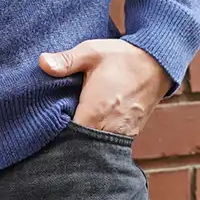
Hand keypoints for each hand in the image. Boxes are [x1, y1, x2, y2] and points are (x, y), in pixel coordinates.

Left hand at [39, 39, 169, 137]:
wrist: (158, 63)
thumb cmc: (122, 57)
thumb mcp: (91, 52)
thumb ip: (66, 60)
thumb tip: (42, 62)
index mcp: (94, 111)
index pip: (68, 136)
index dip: (54, 134)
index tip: (43, 127)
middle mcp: (108, 129)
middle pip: (80, 146)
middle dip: (66, 140)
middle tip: (54, 129)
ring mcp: (122, 134)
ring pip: (95, 148)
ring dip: (82, 141)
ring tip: (69, 130)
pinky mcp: (130, 134)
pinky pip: (109, 144)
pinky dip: (97, 139)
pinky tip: (88, 128)